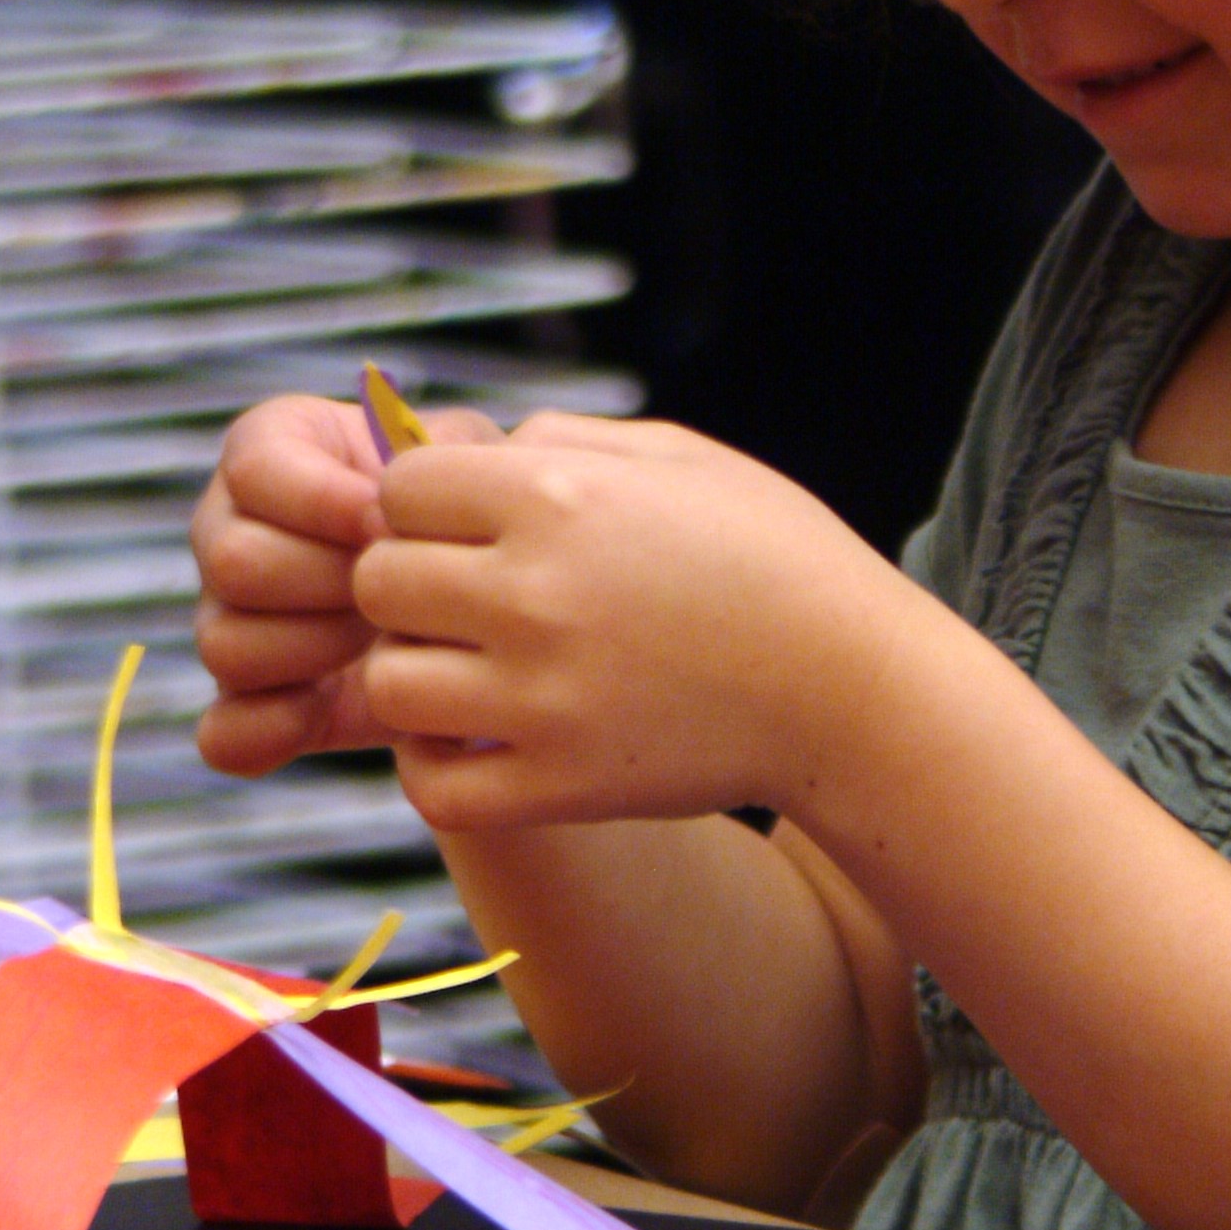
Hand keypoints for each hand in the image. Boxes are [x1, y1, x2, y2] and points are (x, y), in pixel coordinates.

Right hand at [191, 392, 500, 774]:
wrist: (482, 609)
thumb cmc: (469, 519)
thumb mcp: (470, 467)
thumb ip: (440, 462)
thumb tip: (381, 516)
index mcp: (269, 455)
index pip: (253, 470)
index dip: (323, 502)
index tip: (389, 526)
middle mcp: (226, 532)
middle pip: (232, 561)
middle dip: (327, 583)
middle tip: (397, 595)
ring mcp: (223, 620)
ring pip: (225, 644)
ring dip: (314, 651)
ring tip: (382, 645)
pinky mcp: (244, 705)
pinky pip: (223, 731)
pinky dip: (274, 728)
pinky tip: (331, 705)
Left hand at [353, 413, 912, 826]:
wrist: (852, 689)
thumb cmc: (772, 558)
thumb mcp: (678, 457)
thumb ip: (562, 441)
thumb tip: (470, 450)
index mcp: (558, 496)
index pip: (399, 489)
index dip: (419, 505)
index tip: (460, 528)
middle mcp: (536, 593)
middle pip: (378, 582)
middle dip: (407, 584)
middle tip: (458, 602)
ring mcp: (543, 699)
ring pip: (387, 684)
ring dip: (412, 675)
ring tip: (463, 672)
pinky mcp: (561, 785)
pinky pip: (430, 788)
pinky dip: (432, 768)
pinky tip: (470, 742)